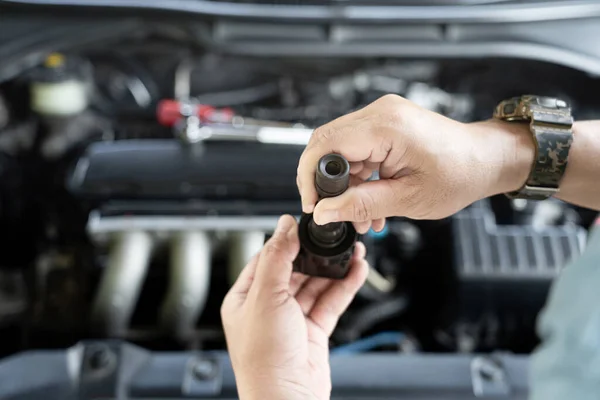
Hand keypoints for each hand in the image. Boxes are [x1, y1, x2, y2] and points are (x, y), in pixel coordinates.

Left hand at [221, 215, 368, 399]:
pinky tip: (357, 271)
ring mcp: (291, 319)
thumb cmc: (265, 358)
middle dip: (316, 254)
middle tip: (334, 237)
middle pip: (295, 269)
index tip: (305, 224)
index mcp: (245, 297)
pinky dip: (344, 286)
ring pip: (315, 284)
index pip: (267, 258)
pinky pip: (330, 302)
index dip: (287, 241)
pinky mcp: (313, 331)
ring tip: (353, 250)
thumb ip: (277, 258)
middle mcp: (267, 307)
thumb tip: (285, 226)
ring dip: (334, 268)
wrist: (287, 399)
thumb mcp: (267, 296)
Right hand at [297, 94, 534, 229]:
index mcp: (387, 126)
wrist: (486, 159)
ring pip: (341, 149)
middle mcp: (381, 113)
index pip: (326, 145)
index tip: (313, 205)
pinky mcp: (387, 124)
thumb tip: (325, 212)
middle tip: (332, 212)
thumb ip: (361, 204)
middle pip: (327, 143)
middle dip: (325, 183)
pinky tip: (369, 201)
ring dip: (344, 184)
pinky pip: (358, 148)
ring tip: (361, 215)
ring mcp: (384, 115)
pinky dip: (358, 176)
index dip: (310, 177)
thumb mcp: (408, 199)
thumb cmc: (460, 174)